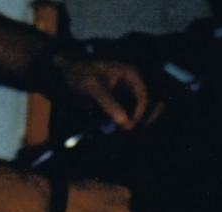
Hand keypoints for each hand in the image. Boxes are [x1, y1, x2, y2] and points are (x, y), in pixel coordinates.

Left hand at [48, 51, 163, 129]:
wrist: (67, 68)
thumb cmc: (79, 73)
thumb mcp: (92, 87)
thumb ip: (108, 103)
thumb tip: (124, 123)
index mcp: (133, 74)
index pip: (146, 98)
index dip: (140, 115)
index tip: (128, 130)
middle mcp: (137, 80)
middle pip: (155, 102)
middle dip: (146, 118)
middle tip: (131, 134)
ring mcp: (133, 88)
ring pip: (149, 107)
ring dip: (142, 120)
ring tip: (128, 133)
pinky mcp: (126, 96)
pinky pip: (137, 109)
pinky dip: (133, 119)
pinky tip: (123, 129)